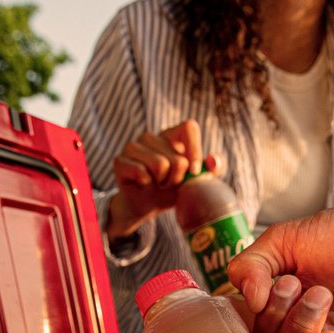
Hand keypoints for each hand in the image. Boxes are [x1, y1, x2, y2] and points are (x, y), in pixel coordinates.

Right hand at [108, 119, 221, 238]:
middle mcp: (151, 136)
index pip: (189, 127)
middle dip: (177, 178)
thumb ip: (210, 169)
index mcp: (171, 135)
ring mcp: (133, 146)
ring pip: (160, 165)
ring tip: (157, 182)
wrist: (147, 206)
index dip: (195, 151)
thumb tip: (213, 161)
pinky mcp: (120, 160)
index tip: (194, 171)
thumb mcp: (196, 180)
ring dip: (162, 181)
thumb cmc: (172, 189)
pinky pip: (141, 172)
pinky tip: (143, 183)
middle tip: (168, 182)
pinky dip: (146, 184)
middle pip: (177, 158)